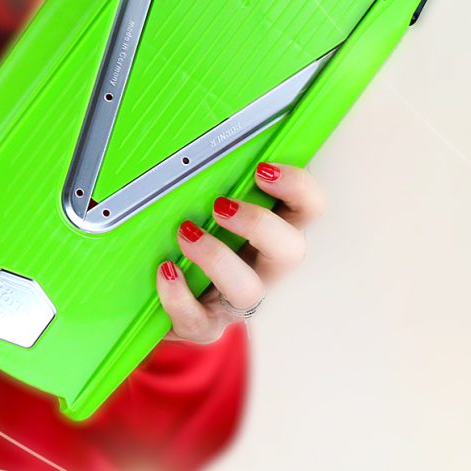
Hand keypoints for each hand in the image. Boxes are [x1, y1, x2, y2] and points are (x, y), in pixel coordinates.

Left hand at [156, 161, 322, 343]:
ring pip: (249, 291)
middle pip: (292, 250)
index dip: (297, 187)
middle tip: (220, 205)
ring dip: (217, 258)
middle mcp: (264, 268)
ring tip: (185, 233)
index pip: (308, 207)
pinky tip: (165, 271)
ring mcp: (236, 302)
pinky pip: (198, 320)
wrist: (162, 297)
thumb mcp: (205, 208)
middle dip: (259, 224)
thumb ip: (211, 182)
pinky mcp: (205, 326)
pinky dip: (178, 295)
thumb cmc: (192, 242)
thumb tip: (192, 145)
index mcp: (271, 233)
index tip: (262, 169)